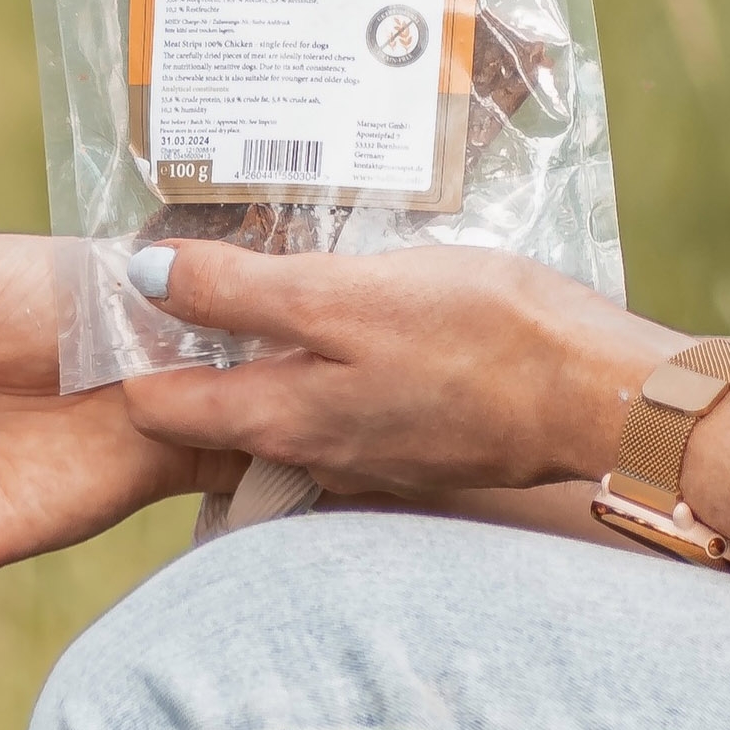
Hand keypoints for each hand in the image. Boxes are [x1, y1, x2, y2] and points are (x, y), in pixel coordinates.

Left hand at [121, 241, 675, 497]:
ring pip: (278, 405)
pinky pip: (341, 405)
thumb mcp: (348, 296)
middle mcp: (302, 457)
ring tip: (271, 280)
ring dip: (264, 353)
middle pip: (210, 407)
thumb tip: (143, 277)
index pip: (154, 404)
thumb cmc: (482, 339)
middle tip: (190, 271)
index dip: (132, 346)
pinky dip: (329, 365)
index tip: (130, 289)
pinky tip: (355, 319)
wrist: (599, 397)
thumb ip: (241, 292)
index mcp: (273, 421)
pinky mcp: (406, 446)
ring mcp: (356, 458)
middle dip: (190, 347)